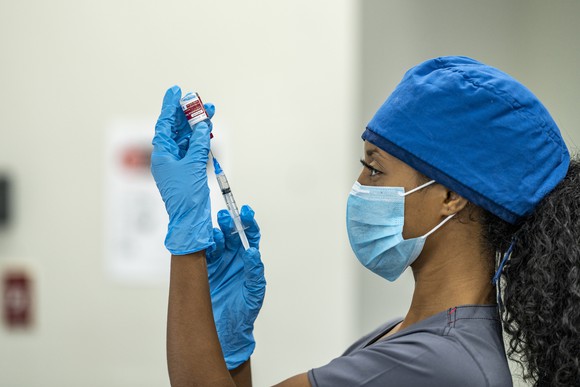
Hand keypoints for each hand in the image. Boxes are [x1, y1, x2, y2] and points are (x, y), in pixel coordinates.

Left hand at [151, 85, 215, 254]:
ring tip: (210, 112)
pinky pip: (193, 148)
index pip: (165, 124)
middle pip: (176, 128)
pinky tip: (208, 131)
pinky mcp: (188, 169)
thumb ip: (199, 144)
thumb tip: (202, 127)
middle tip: (198, 100)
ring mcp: (178, 162)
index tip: (176, 90)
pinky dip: (201, 139)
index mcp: (162, 154)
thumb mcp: (194, 166)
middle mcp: (167, 156)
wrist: (189, 219)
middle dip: (188, 113)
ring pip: (187, 137)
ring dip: (197, 125)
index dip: (170, 106)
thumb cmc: (186, 196)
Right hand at [206, 205, 265, 369]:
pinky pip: (203, 254)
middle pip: (232, 234)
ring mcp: (218, 263)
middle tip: (225, 217)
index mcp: (248, 260)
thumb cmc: (244, 311)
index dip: (248, 222)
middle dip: (229, 224)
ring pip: (216, 242)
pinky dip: (202, 247)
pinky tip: (203, 243)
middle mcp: (233, 258)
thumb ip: (254, 273)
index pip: (250, 236)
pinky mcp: (204, 270)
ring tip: (214, 233)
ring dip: (215, 234)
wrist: (226, 330)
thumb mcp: (254, 292)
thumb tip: (253, 253)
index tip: (246, 212)